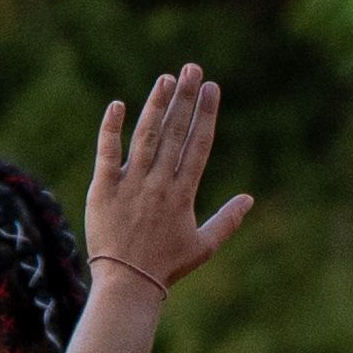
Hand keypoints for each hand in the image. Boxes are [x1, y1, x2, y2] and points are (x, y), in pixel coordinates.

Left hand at [84, 66, 253, 294]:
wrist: (127, 283)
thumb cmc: (166, 266)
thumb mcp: (203, 246)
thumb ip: (227, 220)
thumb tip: (250, 199)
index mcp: (183, 193)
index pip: (198, 145)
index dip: (206, 114)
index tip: (212, 88)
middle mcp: (159, 184)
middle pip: (174, 133)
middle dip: (185, 98)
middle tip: (192, 69)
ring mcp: (130, 184)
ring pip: (145, 136)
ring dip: (156, 105)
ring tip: (166, 80)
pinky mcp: (103, 189)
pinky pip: (107, 153)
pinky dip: (111, 128)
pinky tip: (118, 105)